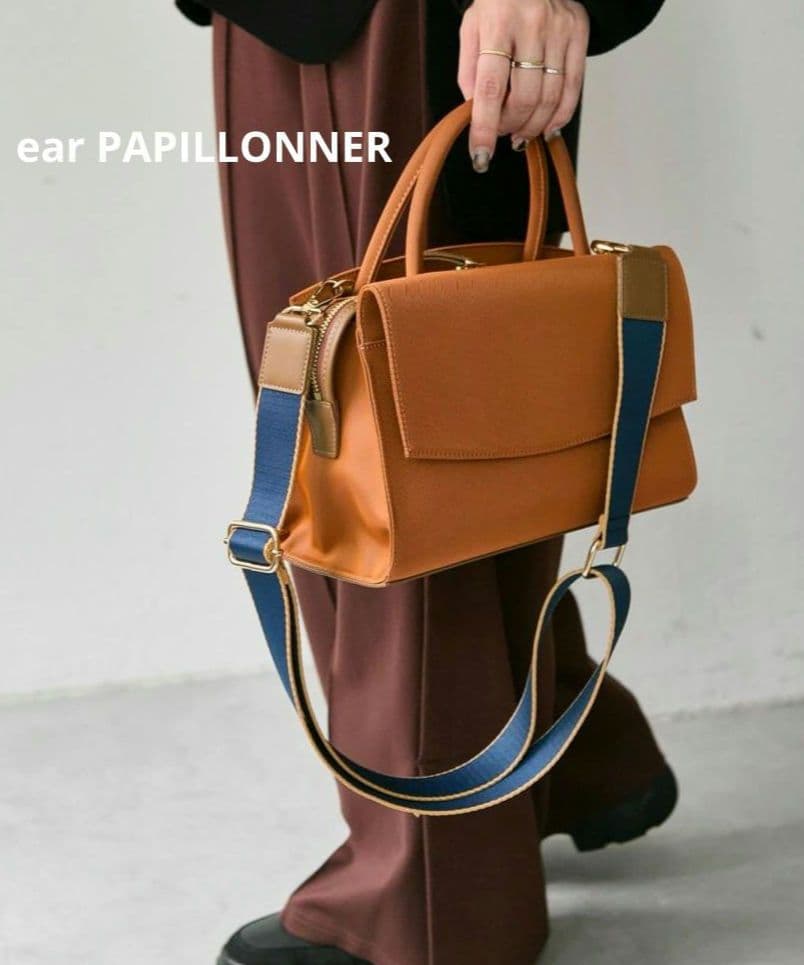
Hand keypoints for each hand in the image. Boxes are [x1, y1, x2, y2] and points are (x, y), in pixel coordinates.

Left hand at [458, 0, 589, 170]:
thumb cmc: (497, 4)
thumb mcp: (472, 28)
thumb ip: (469, 71)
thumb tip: (475, 114)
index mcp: (498, 22)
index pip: (490, 87)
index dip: (485, 127)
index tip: (481, 158)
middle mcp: (532, 24)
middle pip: (524, 98)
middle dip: (510, 126)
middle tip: (502, 133)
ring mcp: (559, 29)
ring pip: (550, 98)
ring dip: (533, 126)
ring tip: (520, 133)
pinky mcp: (579, 33)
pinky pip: (574, 88)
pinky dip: (560, 116)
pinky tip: (547, 128)